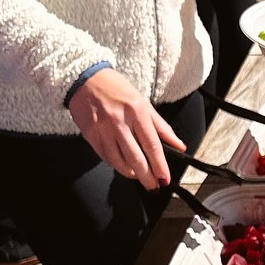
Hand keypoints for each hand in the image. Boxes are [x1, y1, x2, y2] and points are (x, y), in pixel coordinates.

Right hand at [68, 67, 181, 188]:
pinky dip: (115, 164)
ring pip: (118, 161)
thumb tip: (179, 145)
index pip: (152, 146)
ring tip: (138, 175)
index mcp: (136, 112)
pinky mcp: (90, 134)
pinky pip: (104, 156)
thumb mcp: (143, 103)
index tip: (164, 179)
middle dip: (147, 177)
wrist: (85, 78)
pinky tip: (121, 165)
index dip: (159, 166)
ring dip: (130, 173)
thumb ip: (162, 127)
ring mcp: (102, 128)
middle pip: (135, 158)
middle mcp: (119, 121)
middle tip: (153, 186)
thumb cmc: (116, 89)